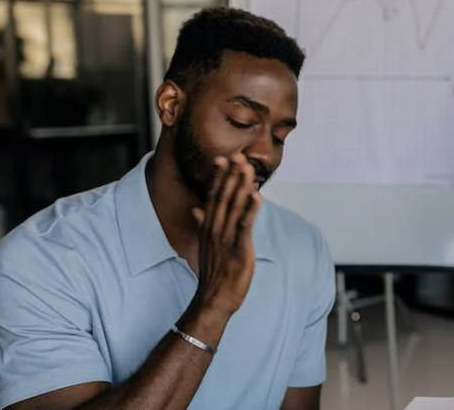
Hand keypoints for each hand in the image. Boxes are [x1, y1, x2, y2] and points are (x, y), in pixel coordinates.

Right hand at [190, 154, 261, 315]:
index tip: (224, 158)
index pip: (214, 197)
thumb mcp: (206, 245)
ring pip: (234, 208)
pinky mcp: (239, 250)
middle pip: (223, 197)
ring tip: (248, 168)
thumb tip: (197, 210)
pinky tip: (256, 196)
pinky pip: (245, 227)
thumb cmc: (214, 272)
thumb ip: (203, 224)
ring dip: (241, 187)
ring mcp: (226, 239)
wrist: (214, 298)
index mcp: (209, 227)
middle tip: (239, 155)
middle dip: (232, 176)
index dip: (220, 177)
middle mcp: (215, 229)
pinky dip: (250, 211)